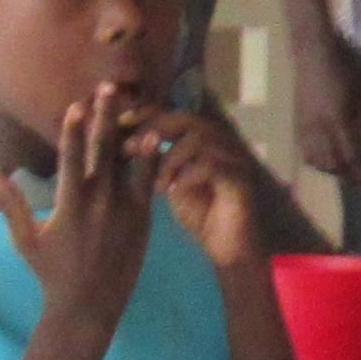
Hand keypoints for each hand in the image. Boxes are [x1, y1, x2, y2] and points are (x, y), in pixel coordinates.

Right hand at [0, 89, 157, 337]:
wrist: (89, 305)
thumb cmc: (52, 271)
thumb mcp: (25, 238)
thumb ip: (8, 201)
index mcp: (70, 205)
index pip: (71, 160)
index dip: (73, 131)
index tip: (75, 105)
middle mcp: (100, 204)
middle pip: (103, 152)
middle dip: (105, 118)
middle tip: (109, 88)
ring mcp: (125, 211)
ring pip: (132, 164)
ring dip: (134, 134)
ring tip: (142, 108)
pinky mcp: (144, 220)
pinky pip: (151, 185)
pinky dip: (153, 162)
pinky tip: (157, 139)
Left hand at [138, 106, 263, 272]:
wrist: (228, 247)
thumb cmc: (200, 215)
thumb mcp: (169, 182)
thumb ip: (155, 160)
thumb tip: (123, 140)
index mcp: (204, 139)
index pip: (174, 112)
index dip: (146, 113)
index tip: (119, 124)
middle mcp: (222, 142)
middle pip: (185, 118)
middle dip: (152, 131)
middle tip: (128, 150)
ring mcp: (234, 159)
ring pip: (198, 139)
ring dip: (169, 159)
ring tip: (157, 185)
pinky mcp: (241, 180)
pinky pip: (212, 166)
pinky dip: (187, 176)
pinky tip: (172, 192)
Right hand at [293, 33, 360, 186]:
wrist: (314, 52)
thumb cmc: (345, 69)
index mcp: (337, 119)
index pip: (350, 157)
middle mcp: (317, 127)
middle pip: (333, 164)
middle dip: (351, 178)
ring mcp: (303, 126)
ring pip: (317, 162)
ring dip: (335, 172)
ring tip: (352, 171)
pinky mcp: (297, 123)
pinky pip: (306, 152)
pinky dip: (320, 162)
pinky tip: (333, 159)